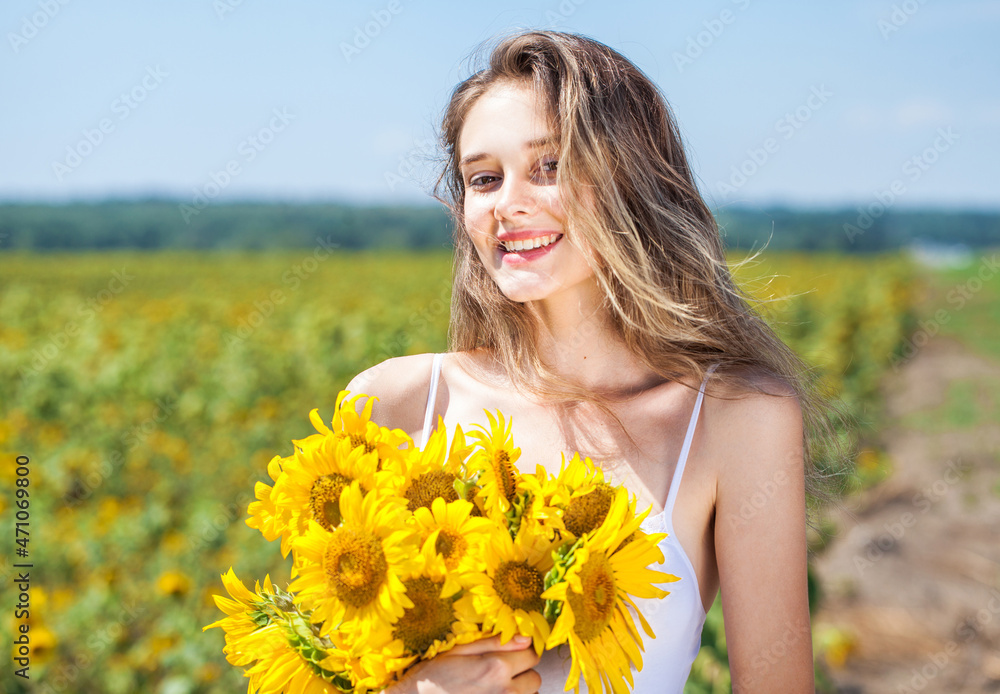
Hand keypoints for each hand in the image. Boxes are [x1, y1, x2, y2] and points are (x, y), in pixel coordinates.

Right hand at [384, 634, 541, 693]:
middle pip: (534, 678)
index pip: (532, 654)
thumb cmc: (433, 677)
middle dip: (522, 671)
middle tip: (501, 670)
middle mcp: (504, 691)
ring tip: (495, 686)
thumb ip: (494, 643)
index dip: (523, 650)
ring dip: (519, 690)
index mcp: (496, 667)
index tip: (513, 650)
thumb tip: (525, 637)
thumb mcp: (459, 650)